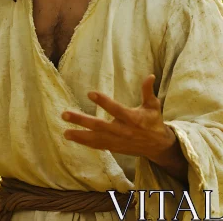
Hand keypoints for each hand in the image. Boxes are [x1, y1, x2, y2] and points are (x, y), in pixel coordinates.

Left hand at [61, 74, 176, 161]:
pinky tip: (72, 137)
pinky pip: (97, 145)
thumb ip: (148, 91)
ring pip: (96, 139)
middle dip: (81, 121)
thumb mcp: (153, 106)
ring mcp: (117, 141)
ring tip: (65, 132)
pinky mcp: (114, 147)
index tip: (90, 93)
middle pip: (100, 126)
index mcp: (133, 119)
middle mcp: (123, 131)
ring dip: (79, 135)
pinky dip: (84, 143)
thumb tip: (150, 75)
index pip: (116, 110)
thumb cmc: (153, 121)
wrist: (157, 146)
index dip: (104, 102)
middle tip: (65, 114)